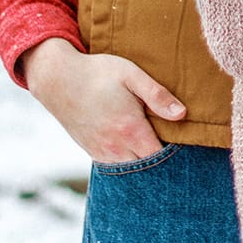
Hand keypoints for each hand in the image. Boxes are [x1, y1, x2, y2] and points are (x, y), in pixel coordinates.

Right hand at [22, 39, 185, 162]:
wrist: (58, 79)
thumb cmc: (98, 73)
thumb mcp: (131, 75)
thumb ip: (157, 95)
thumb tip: (182, 114)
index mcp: (131, 129)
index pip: (161, 157)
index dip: (175, 154)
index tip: (184, 143)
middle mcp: (116, 147)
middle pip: (148, 168)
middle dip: (162, 161)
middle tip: (173, 145)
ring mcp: (102, 152)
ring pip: (131, 170)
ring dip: (144, 162)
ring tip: (154, 146)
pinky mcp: (92, 151)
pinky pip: (116, 165)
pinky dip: (128, 161)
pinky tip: (135, 147)